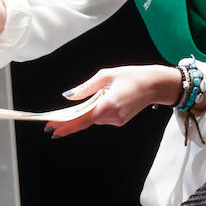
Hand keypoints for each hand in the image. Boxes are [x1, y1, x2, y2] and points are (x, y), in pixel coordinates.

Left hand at [45, 65, 182, 137]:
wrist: (154, 85)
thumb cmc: (131, 76)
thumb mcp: (106, 76)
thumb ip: (86, 87)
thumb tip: (69, 96)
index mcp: (108, 105)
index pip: (82, 119)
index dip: (66, 125)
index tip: (52, 129)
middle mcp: (112, 116)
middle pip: (85, 120)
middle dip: (69, 121)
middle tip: (51, 125)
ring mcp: (117, 121)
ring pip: (93, 119)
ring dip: (83, 114)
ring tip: (76, 108)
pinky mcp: (120, 121)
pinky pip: (101, 117)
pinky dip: (94, 112)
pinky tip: (96, 103)